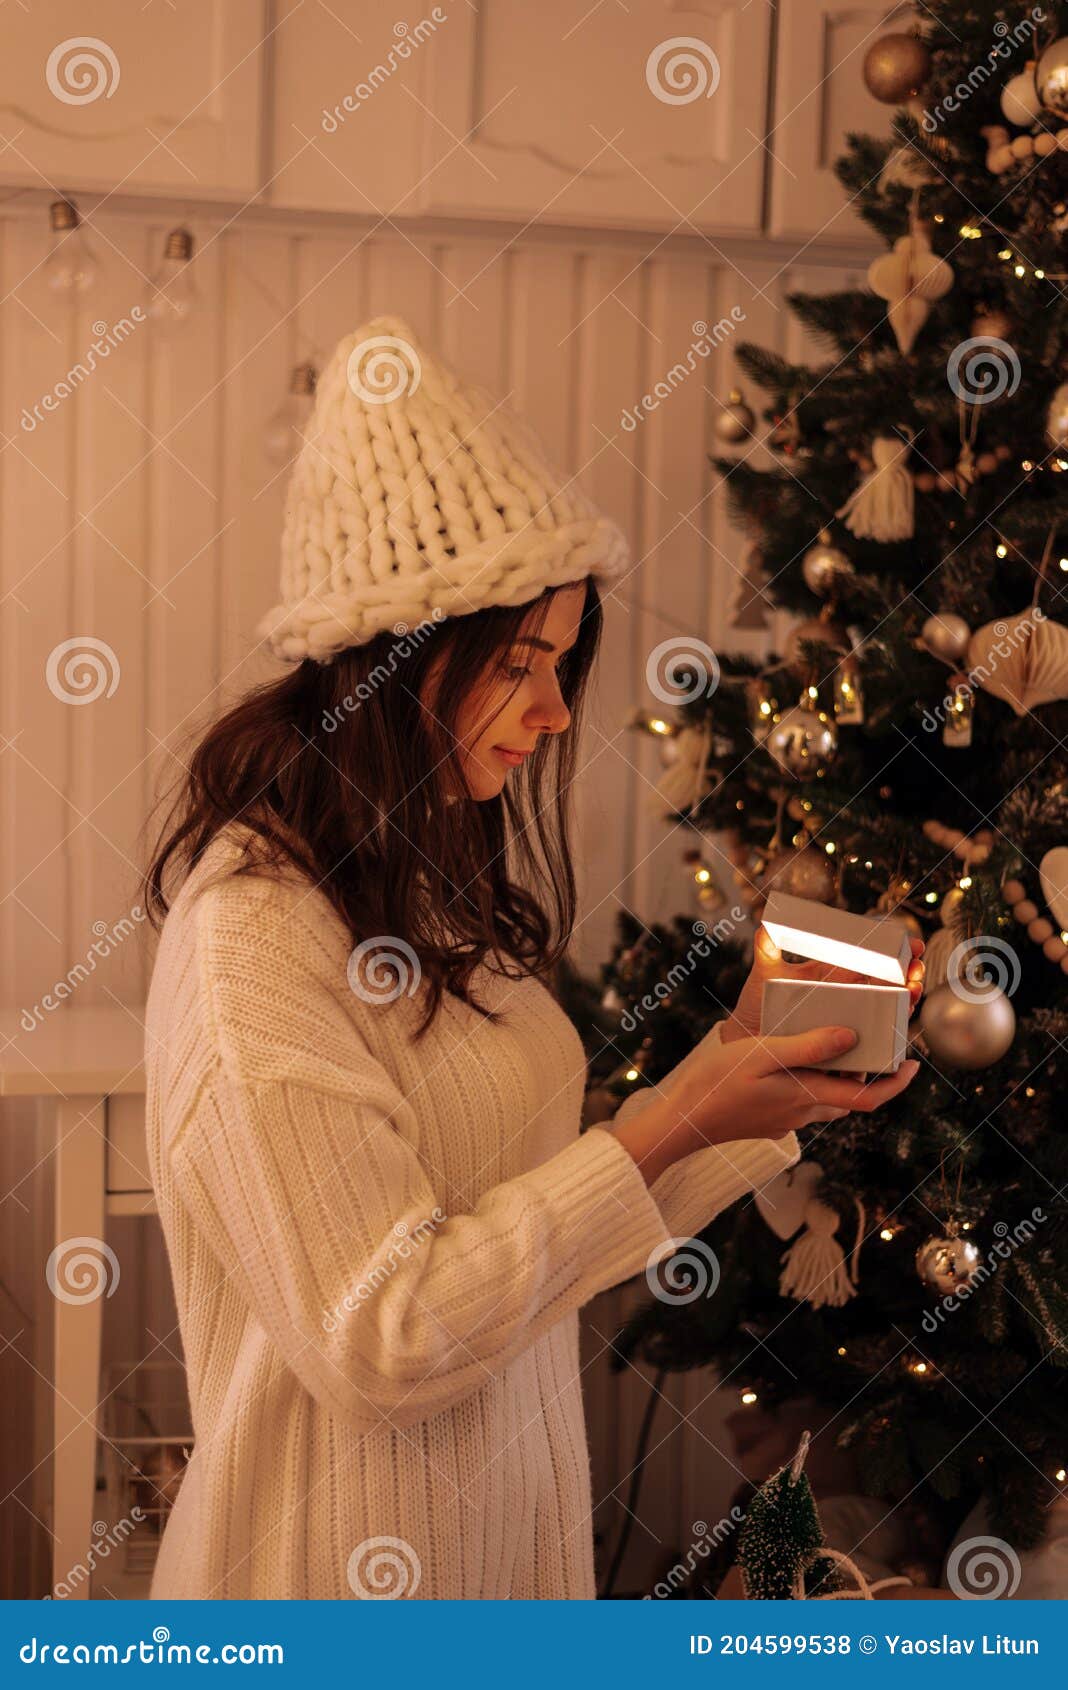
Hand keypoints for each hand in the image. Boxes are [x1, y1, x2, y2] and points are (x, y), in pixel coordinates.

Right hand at [614, 1024, 920, 1185]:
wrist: (681, 1121)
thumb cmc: (716, 1084)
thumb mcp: (762, 1055)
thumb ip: (808, 1046)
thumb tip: (851, 1038)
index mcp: (806, 1097)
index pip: (866, 1098)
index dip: (896, 1085)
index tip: (914, 1065)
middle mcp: (801, 1113)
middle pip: (848, 1100)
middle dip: (867, 1078)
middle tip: (873, 1046)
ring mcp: (783, 1121)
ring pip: (825, 1103)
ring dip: (837, 1082)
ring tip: (834, 1050)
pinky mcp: (767, 1122)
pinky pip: (800, 1104)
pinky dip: (810, 1085)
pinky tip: (790, 1063)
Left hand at [720, 921, 925, 1044]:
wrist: (748, 1043)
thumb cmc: (758, 1008)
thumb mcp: (764, 976)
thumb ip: (768, 949)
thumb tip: (766, 922)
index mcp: (833, 976)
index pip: (871, 959)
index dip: (895, 951)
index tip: (912, 944)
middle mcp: (847, 997)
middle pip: (888, 984)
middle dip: (909, 974)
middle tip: (916, 969)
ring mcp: (849, 1021)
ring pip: (889, 1011)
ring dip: (906, 1000)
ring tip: (912, 991)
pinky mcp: (848, 1048)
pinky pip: (879, 1043)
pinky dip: (894, 1033)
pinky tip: (902, 1022)